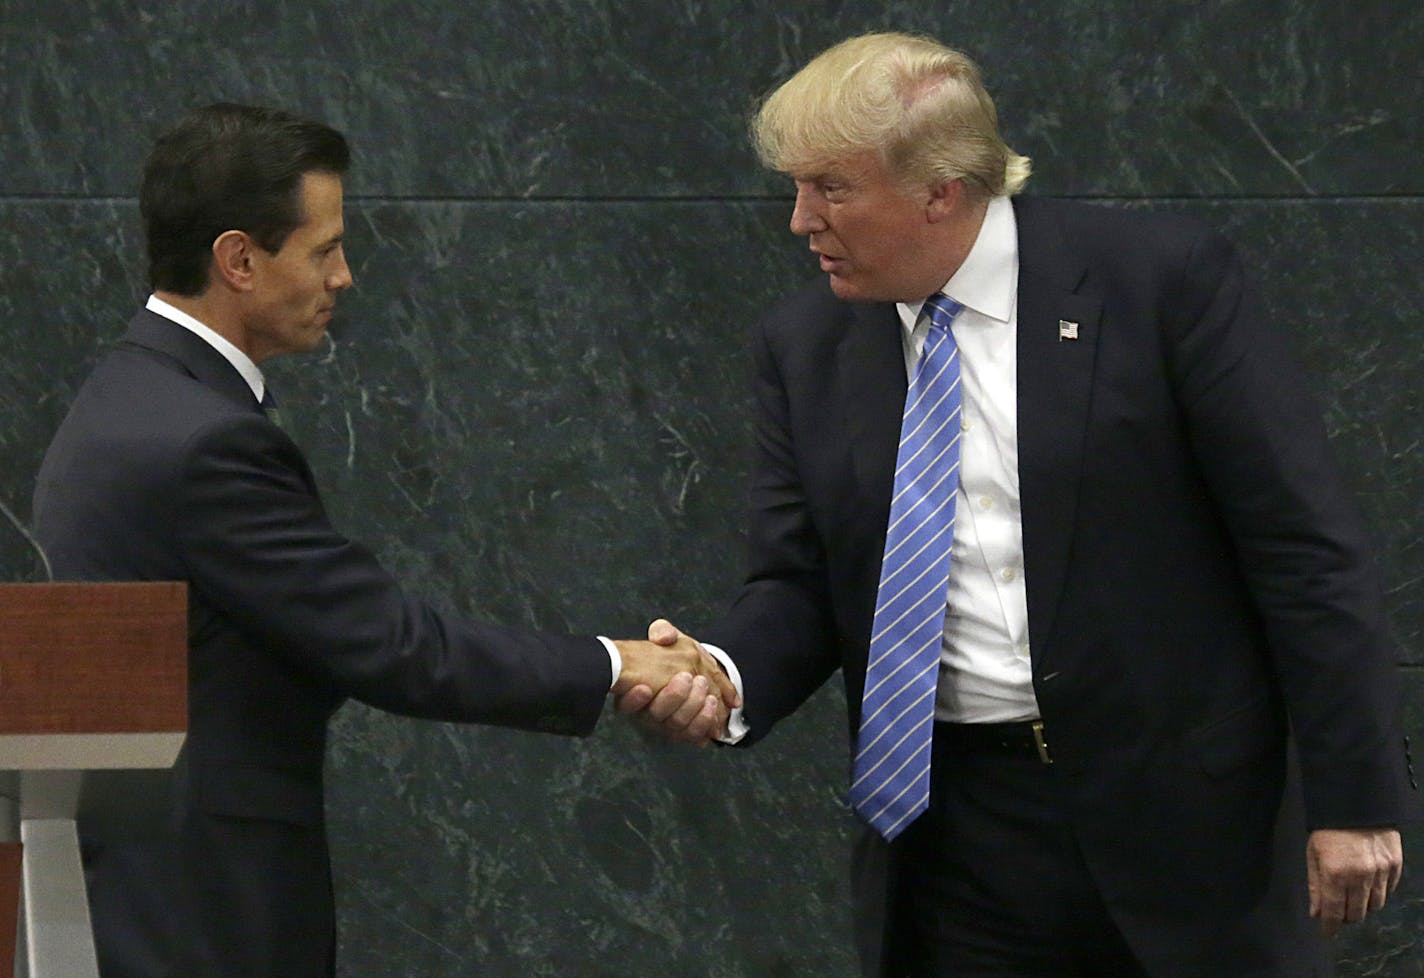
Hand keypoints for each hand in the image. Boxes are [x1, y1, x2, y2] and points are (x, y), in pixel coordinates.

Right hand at [612, 621, 738, 745]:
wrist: (697, 669)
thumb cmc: (674, 654)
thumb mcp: (666, 636)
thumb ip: (662, 631)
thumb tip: (665, 637)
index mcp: (635, 690)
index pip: (625, 704)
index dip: (633, 700)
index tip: (645, 688)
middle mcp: (647, 712)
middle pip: (656, 714)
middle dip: (673, 697)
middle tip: (687, 677)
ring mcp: (666, 724)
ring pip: (676, 725)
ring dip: (692, 707)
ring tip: (704, 689)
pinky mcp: (685, 731)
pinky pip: (693, 734)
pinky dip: (705, 720)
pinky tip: (711, 705)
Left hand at [1307, 827, 1402, 935]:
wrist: (1356, 803)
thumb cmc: (1327, 829)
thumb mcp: (1313, 854)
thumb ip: (1315, 885)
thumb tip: (1316, 913)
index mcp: (1335, 874)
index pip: (1334, 912)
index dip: (1329, 926)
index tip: (1326, 933)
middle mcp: (1361, 877)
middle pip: (1357, 913)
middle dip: (1346, 916)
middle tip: (1338, 910)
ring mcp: (1381, 872)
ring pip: (1375, 905)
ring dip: (1363, 906)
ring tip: (1353, 897)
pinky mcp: (1396, 865)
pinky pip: (1389, 890)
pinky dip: (1378, 892)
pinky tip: (1368, 884)